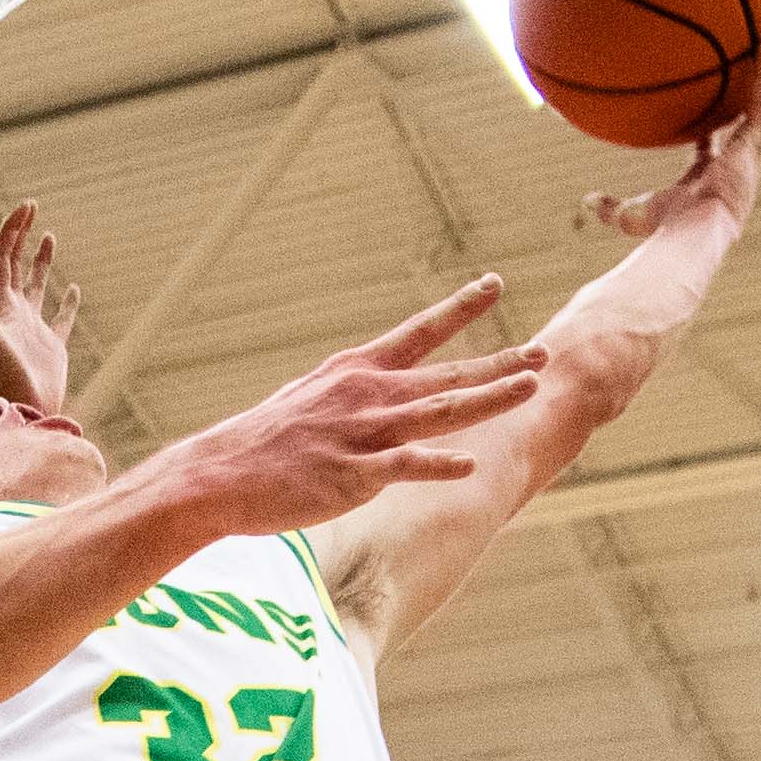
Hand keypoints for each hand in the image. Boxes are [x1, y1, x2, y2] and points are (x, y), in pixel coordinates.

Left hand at [0, 201, 79, 410]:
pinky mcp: (52, 347)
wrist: (20, 413)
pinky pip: (61, 319)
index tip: (26, 207)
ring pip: (36, 287)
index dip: (11, 231)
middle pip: (14, 265)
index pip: (0, 258)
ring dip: (41, 261)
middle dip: (21, 235)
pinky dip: (67, 302)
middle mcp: (12, 313)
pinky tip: (73, 289)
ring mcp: (32, 330)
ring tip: (49, 237)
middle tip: (32, 207)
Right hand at [167, 280, 538, 537]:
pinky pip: (402, 467)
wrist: (218, 474)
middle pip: (446, 373)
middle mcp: (366, 394)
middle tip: (542, 351)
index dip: (459, 307)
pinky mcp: (350, 476)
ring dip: (488, 397)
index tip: (494, 284)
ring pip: (438, 412)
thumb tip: (374, 392)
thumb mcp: (308, 401)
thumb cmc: (261, 442)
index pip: (419, 332)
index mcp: (356, 371)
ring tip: (530, 386)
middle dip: (498, 361)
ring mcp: (361, 434)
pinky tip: (468, 465)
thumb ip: (349, 395)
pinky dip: (437, 465)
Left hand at [589, 42, 760, 242]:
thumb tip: (586, 202)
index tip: (709, 119)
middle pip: (754, 119)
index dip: (711, 131)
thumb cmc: (665, 230)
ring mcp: (749, 151)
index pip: (714, 146)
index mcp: (711, 177)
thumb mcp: (633, 214)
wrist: (693, 232)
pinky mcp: (754, 141)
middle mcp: (737, 162)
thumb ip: (610, 207)